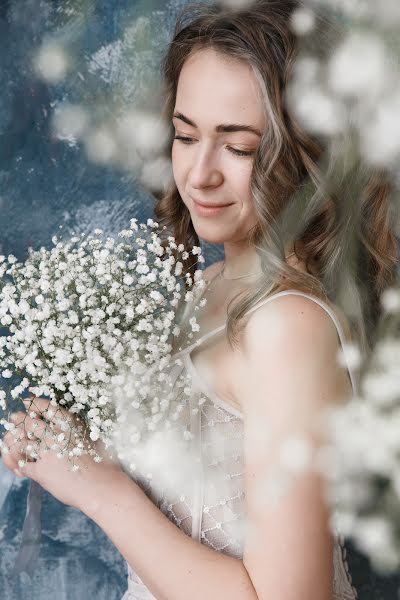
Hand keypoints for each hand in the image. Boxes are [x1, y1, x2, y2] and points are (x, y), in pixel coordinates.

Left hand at [1, 397, 127, 514]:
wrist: (101, 485)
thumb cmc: (103, 462)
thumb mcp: (90, 436)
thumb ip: (74, 427)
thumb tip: (61, 422)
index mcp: (69, 423)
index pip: (45, 407)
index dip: (33, 403)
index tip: (27, 401)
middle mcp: (55, 435)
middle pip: (27, 422)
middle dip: (18, 420)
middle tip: (14, 420)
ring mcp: (46, 453)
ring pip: (19, 442)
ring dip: (12, 441)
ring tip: (9, 441)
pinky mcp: (41, 472)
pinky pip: (21, 465)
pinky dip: (16, 465)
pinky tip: (17, 465)